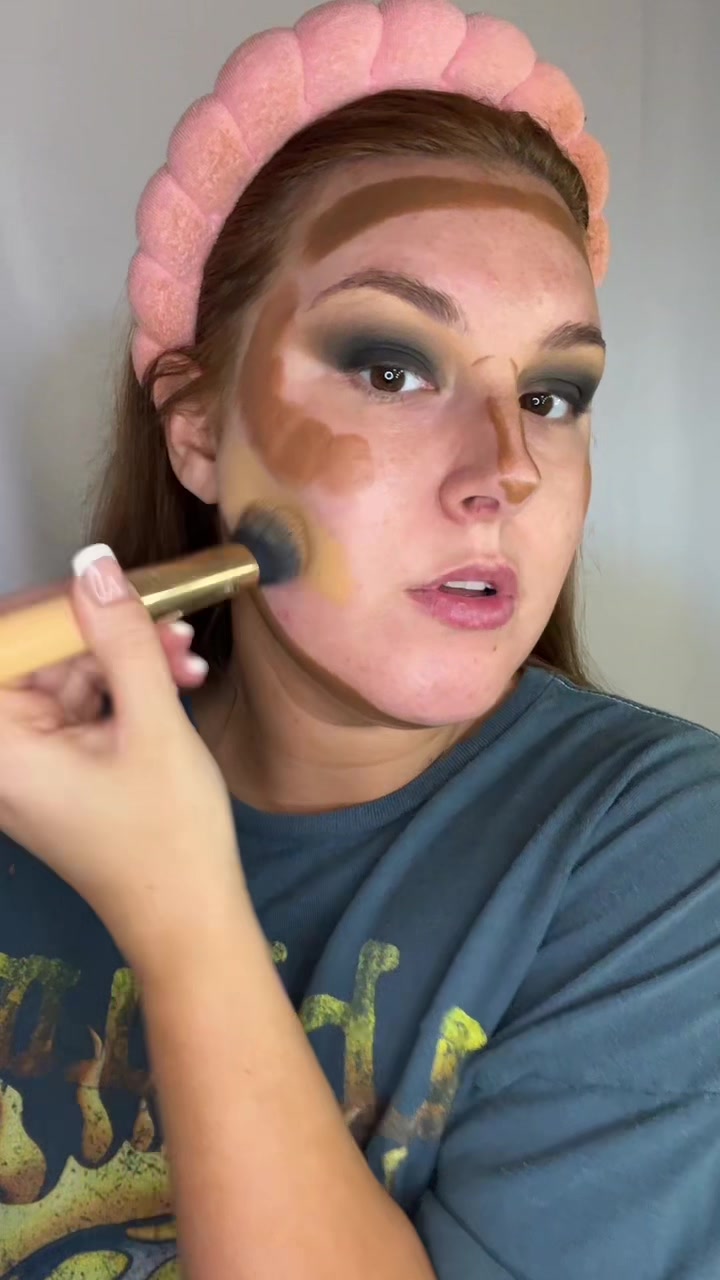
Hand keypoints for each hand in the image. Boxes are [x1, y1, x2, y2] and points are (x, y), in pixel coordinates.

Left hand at [0, 545, 243, 972]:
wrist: (191, 920)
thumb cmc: (168, 834)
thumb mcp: (152, 723)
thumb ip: (121, 637)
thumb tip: (92, 562)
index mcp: (2, 745)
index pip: (7, 643)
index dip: (56, 608)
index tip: (115, 590)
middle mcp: (4, 754)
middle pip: (38, 658)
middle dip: (105, 635)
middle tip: (172, 623)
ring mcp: (29, 765)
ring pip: (68, 678)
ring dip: (127, 662)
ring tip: (190, 662)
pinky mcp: (57, 774)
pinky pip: (83, 709)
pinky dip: (127, 693)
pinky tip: (179, 684)